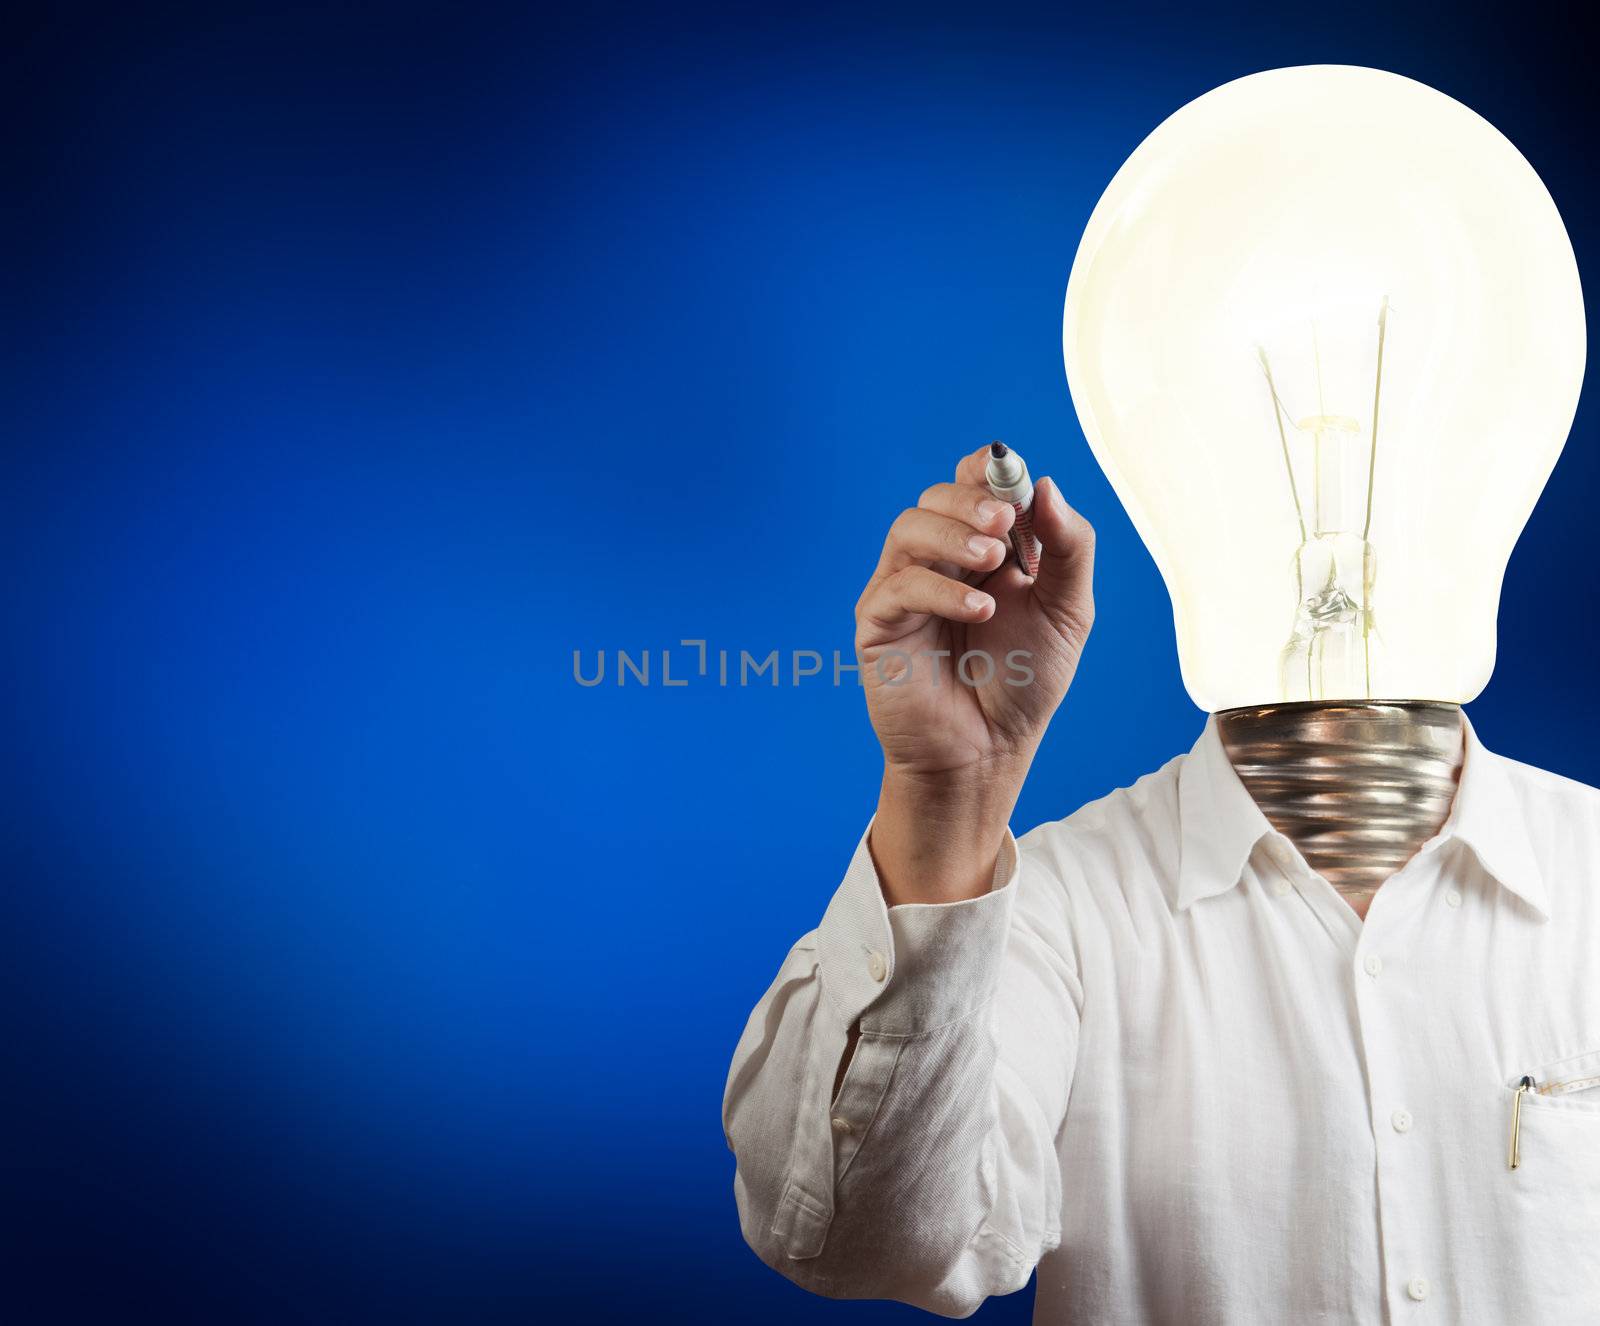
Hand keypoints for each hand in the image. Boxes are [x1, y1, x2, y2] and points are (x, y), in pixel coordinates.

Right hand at [854, 445, 1094, 901]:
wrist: (988, 750)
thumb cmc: (1023, 682)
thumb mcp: (1067, 610)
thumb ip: (1068, 548)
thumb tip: (1045, 485)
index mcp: (982, 548)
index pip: (973, 484)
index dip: (989, 473)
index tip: (1016, 490)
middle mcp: (938, 560)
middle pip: (936, 497)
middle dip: (972, 502)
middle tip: (1005, 527)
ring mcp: (904, 588)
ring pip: (909, 528)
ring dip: (953, 536)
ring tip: (993, 564)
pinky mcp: (880, 623)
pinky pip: (899, 585)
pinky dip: (941, 589)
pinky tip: (979, 612)